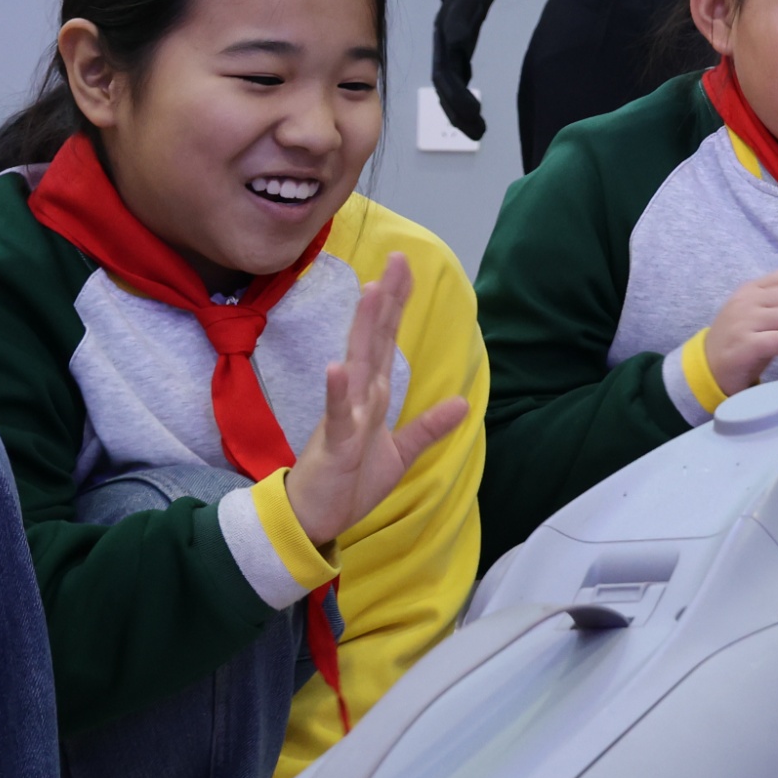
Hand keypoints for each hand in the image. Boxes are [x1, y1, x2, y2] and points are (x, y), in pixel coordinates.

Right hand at [282, 257, 474, 548]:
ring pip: (359, 366)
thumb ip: (428, 427)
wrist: (315, 518)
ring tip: (372, 291)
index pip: (388, 341)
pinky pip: (339, 415)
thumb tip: (462, 403)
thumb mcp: (399, 453)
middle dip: (386, 300)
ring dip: (365, 329)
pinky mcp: (335, 443)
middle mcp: (360, 397)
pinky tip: (337, 367)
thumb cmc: (349, 481)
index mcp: (374, 396)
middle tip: (397, 259)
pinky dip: (338, 391)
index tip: (406, 267)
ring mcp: (345, 416)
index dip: (398, 305)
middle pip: (375, 339)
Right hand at [431, 0, 497, 140]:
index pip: (446, 81)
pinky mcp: (456, 66)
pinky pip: (456, 92)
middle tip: (480, 134)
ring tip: (480, 134)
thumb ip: (458, 24)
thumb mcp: (462, 7)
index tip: (475, 114)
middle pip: (447, 94)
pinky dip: (463, 107)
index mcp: (442, 50)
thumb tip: (456, 42)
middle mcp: (442, 61)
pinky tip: (473, 120)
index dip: (457, 99)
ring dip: (461, 116)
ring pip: (450, 96)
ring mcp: (447, 64)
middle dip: (460, 115)